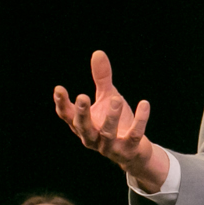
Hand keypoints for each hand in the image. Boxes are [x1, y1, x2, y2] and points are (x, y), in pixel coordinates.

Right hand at [54, 51, 166, 188]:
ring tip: (116, 98)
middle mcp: (93, 137)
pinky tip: (144, 104)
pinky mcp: (129, 149)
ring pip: (107, 133)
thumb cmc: (117, 122)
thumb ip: (101, 79)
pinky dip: (140, 120)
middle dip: (82, 113)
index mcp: (83, 125)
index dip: (62, 103)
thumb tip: (98, 53)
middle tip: (82, 97)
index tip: (59, 89)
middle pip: (83, 127)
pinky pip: (134, 134)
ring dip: (111, 116)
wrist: (135, 151)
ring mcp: (110, 146)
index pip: (67, 115)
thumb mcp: (108, 97)